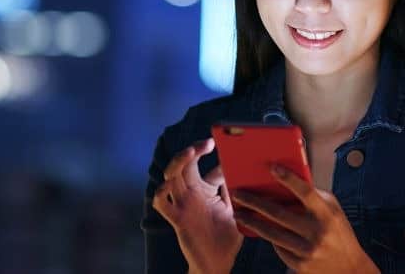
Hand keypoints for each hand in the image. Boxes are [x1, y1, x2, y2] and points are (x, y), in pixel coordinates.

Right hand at [152, 138, 242, 273]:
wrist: (218, 263)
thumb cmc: (226, 237)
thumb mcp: (235, 209)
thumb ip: (234, 191)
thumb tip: (244, 169)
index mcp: (205, 190)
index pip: (204, 166)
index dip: (210, 153)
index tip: (219, 144)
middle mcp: (192, 194)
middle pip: (184, 164)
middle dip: (192, 150)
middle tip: (205, 144)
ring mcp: (183, 205)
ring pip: (171, 176)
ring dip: (177, 161)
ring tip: (190, 152)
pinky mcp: (177, 219)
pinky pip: (162, 204)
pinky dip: (161, 193)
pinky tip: (169, 185)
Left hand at [231, 164, 379, 273]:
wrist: (350, 269)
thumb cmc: (339, 233)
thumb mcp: (333, 211)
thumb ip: (314, 197)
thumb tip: (288, 181)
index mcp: (326, 214)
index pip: (306, 192)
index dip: (289, 179)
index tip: (271, 167)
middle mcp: (317, 232)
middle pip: (278, 213)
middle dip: (254, 202)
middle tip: (238, 194)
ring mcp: (307, 250)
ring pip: (272, 233)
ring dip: (252, 221)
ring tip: (239, 213)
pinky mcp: (300, 265)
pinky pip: (278, 248)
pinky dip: (270, 238)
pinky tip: (261, 231)